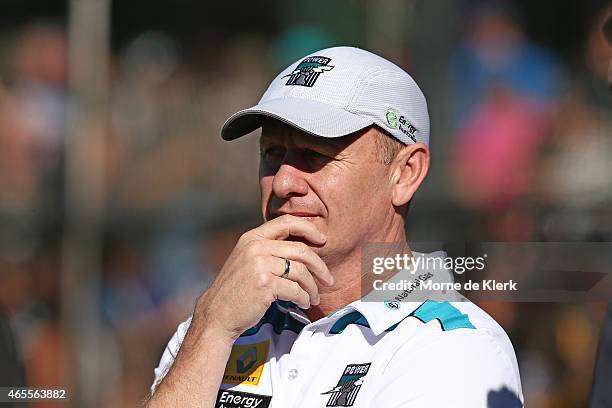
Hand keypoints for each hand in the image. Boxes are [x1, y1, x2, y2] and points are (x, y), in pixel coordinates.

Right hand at [193, 215, 334, 340]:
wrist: (217, 314)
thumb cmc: (235, 290)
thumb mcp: (246, 260)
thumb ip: (268, 249)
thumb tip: (302, 248)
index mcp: (252, 237)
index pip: (286, 222)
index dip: (309, 228)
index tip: (322, 240)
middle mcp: (256, 247)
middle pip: (301, 249)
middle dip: (319, 265)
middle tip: (328, 278)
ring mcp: (260, 265)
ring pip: (301, 271)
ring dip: (313, 287)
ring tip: (315, 297)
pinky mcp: (265, 284)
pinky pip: (296, 289)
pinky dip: (304, 298)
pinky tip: (304, 303)